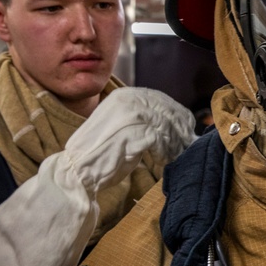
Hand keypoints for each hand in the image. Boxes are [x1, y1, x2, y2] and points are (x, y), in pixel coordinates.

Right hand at [64, 87, 195, 192]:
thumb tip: (170, 120)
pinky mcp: (134, 134)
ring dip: (175, 141)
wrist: (78, 169)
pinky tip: (164, 160)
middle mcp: (128, 101)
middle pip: (167, 111)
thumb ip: (141, 118)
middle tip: (187, 142)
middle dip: (179, 128)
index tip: (187, 126)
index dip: (177, 113)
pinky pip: (161, 141)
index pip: (161, 99)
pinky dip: (165, 151)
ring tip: (177, 153)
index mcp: (123, 95)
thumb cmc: (100, 151)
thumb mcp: (121, 125)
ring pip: (166, 126)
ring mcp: (130, 116)